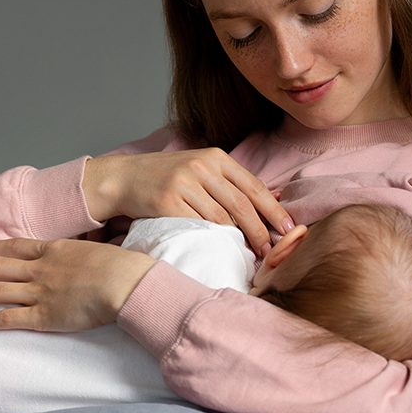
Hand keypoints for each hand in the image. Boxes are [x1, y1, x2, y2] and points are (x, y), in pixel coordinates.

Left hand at [0, 238, 156, 331]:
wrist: (125, 283)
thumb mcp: (97, 250)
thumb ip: (81, 254)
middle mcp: (40, 269)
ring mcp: (39, 292)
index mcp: (53, 250)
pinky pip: (9, 319)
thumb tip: (80, 256)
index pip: (15, 246)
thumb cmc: (121, 266)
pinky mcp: (45, 317)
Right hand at [82, 149, 293, 255]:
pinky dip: (214, 240)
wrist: (123, 178)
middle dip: (261, 231)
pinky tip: (222, 250)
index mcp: (215, 157)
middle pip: (242, 204)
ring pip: (222, 218)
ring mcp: (184, 184)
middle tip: (272, 251)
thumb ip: (229, 183)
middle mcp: (201, 167)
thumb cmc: (166, 178)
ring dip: (240, 240)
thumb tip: (271, 201)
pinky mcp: (167, 202)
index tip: (288, 229)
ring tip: (251, 254)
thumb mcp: (199, 170)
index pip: (253, 186)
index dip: (273, 210)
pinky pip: (198, 226)